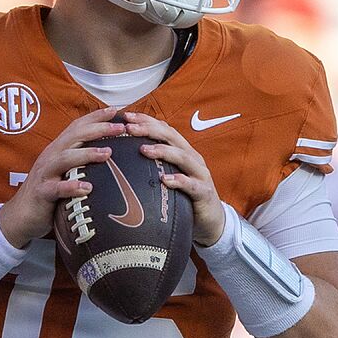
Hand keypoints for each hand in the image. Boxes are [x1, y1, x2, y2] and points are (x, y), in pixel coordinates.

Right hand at [0, 107, 126, 247]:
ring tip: (107, 153)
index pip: (77, 127)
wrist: (20, 217)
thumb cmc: (48, 194)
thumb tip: (108, 155)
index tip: (116, 110)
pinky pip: (56, 188)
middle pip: (74, 136)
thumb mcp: (64, 173)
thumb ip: (80, 162)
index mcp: (58, 150)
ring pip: (65, 158)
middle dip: (98, 129)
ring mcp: (45, 174)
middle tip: (120, 127)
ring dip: (87, 154)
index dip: (95, 117)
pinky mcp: (42, 193)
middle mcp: (51, 157)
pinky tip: (87, 188)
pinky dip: (71, 187)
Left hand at [122, 111, 225, 245]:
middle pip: (171, 137)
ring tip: (143, 150)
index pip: (164, 129)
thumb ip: (154, 164)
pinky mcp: (204, 192)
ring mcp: (200, 174)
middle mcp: (192, 158)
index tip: (126, 115)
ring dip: (162, 151)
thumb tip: (125, 155)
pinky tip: (164, 180)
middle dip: (149, 129)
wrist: (211, 221)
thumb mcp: (170, 175)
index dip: (146, 120)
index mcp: (182, 151)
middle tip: (129, 127)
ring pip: (182, 157)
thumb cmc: (185, 196)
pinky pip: (191, 185)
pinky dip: (179, 181)